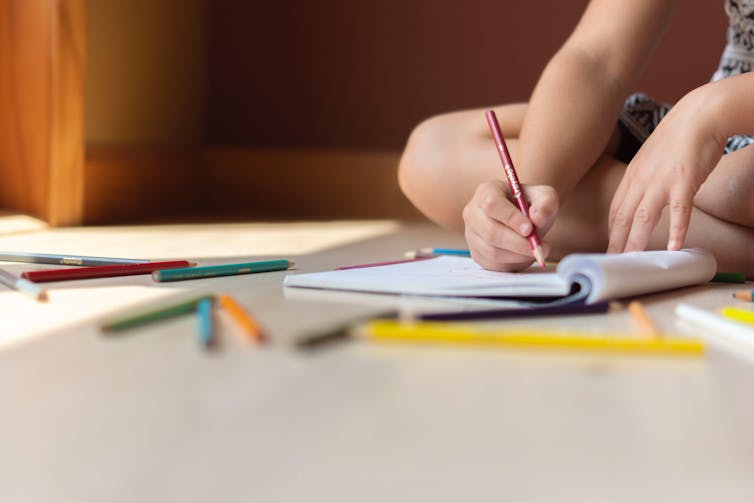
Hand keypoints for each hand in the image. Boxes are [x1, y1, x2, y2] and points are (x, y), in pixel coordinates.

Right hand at [463, 180, 557, 270]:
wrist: (522, 222)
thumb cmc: (530, 205)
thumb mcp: (544, 197)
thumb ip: (546, 203)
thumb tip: (537, 219)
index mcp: (487, 191)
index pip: (492, 204)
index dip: (510, 218)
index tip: (529, 229)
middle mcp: (473, 212)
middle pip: (490, 231)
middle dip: (517, 243)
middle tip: (538, 247)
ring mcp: (471, 234)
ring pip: (492, 251)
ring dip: (518, 255)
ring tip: (535, 250)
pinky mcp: (476, 253)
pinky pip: (493, 264)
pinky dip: (512, 263)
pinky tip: (523, 255)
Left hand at [608, 91, 725, 252]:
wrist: (700, 115)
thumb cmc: (678, 138)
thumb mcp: (650, 159)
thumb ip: (643, 180)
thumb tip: (640, 200)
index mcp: (632, 176)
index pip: (616, 210)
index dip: (611, 232)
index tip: (609, 249)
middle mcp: (641, 180)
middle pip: (624, 217)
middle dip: (617, 243)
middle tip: (614, 263)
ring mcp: (662, 181)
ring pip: (644, 218)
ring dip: (637, 242)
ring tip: (633, 261)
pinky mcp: (684, 181)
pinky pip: (679, 210)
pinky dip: (677, 229)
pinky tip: (675, 246)